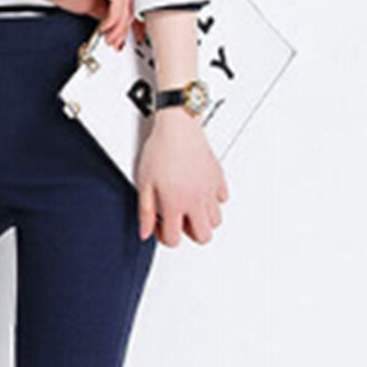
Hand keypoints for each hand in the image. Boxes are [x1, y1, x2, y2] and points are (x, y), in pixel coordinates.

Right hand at [23, 0, 132, 49]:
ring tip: (109, 38)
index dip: (133, 18)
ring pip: (127, 2)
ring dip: (119, 26)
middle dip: (126, 26)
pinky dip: (113, 19)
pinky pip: (118, 2)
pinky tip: (103, 27)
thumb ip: (109, 11)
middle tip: (118, 41)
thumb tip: (121, 26)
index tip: (133, 34)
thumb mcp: (92, 3)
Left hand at [136, 109, 228, 245]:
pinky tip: (199, 191)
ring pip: (216, 221)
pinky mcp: (218, 178)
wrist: (178, 127)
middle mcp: (196, 201)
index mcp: (176, 204)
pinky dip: (213, 200)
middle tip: (178, 219)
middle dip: (190, 233)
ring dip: (203, 219)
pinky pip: (222, 199)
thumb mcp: (144, 183)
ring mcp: (209, 190)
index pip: (174, 240)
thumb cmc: (160, 150)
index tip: (159, 224)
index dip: (164, 236)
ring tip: (189, 206)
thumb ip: (145, 212)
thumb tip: (145, 232)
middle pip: (204, 237)